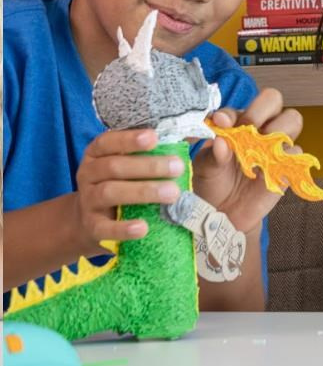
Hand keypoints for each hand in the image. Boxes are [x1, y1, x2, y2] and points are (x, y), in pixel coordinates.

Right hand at [75, 128, 183, 246]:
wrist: (95, 225)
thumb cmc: (125, 184)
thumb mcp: (134, 164)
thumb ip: (158, 151)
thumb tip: (190, 137)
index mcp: (98, 153)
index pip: (108, 141)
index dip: (129, 139)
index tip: (154, 137)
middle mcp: (88, 174)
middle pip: (114, 166)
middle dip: (149, 166)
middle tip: (178, 167)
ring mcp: (88, 201)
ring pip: (109, 192)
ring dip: (143, 192)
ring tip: (172, 193)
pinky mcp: (92, 228)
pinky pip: (104, 228)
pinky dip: (123, 228)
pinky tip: (143, 228)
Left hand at [192, 87, 300, 232]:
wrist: (224, 213)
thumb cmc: (213, 183)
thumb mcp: (205, 169)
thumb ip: (213, 155)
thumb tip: (221, 143)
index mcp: (237, 122)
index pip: (240, 106)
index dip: (232, 112)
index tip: (221, 123)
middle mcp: (259, 127)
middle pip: (272, 99)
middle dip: (260, 111)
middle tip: (248, 130)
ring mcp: (276, 144)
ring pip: (292, 118)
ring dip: (277, 129)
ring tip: (260, 149)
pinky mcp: (288, 164)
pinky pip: (296, 151)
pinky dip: (283, 157)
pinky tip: (266, 170)